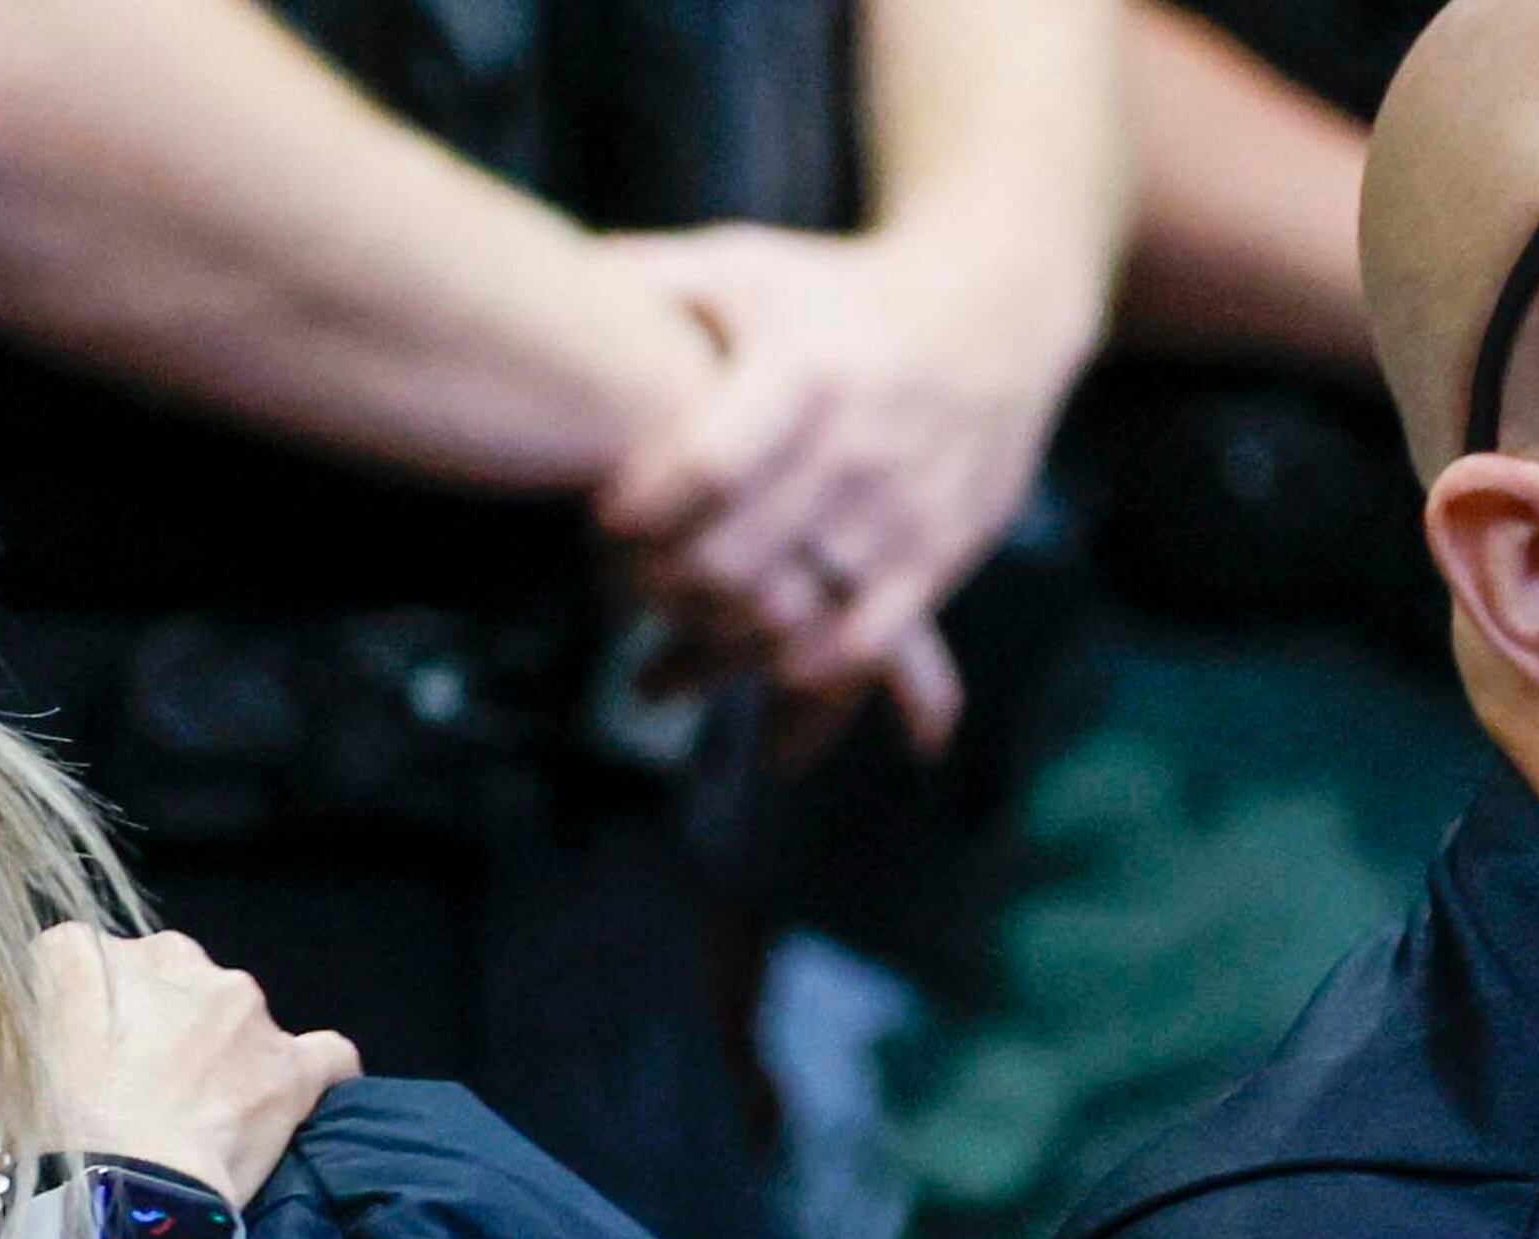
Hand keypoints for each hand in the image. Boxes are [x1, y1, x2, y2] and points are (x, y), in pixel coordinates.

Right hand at [33, 924, 358, 1202]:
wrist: (117, 1194)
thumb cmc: (44, 1131)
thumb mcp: (2, 1056)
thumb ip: (28, 1018)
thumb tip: (49, 1016)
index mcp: (85, 953)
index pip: (86, 963)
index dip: (90, 1013)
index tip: (86, 1058)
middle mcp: (169, 957)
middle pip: (170, 977)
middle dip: (163, 1020)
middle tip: (141, 1087)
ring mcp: (240, 1010)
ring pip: (237, 1013)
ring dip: (225, 1047)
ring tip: (204, 1110)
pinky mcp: (290, 1066)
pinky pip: (325, 1054)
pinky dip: (314, 1072)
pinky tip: (295, 1096)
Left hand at [594, 223, 1089, 744]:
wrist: (995, 307)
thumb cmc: (835, 292)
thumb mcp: (746, 267)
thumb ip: (646, 280)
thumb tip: (543, 282)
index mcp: (807, 371)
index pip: (707, 466)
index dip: (642, 509)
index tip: (603, 522)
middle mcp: (862, 444)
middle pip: (736, 558)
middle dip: (659, 588)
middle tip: (618, 589)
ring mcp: (906, 507)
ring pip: (790, 617)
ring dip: (711, 645)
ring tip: (660, 649)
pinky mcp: (944, 553)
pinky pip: (859, 646)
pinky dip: (795, 670)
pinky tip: (750, 664)